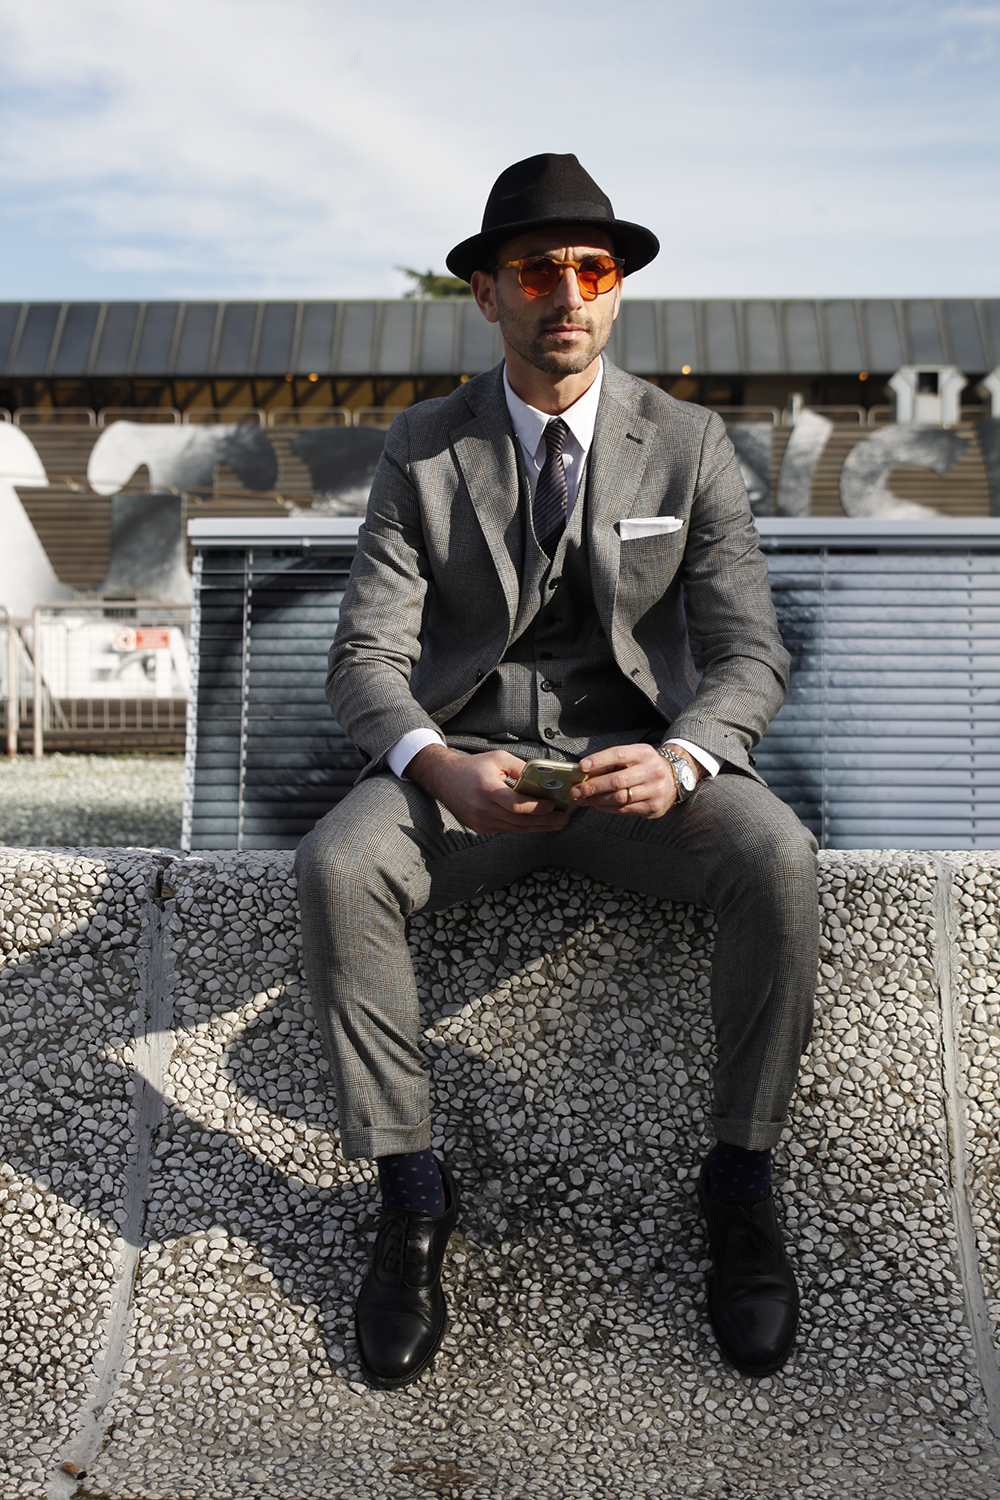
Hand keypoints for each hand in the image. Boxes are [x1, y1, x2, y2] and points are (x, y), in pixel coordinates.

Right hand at [406, 744, 570, 834]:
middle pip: (520, 821)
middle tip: (563, 819)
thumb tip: (545, 779)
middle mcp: (483, 809)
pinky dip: (523, 826)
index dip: (537, 808)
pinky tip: (537, 823)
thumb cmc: (473, 767)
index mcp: (487, 790)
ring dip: (537, 827)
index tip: (553, 805)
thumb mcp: (498, 758)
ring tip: (556, 823)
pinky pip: (506, 829)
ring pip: (515, 829)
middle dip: (545, 821)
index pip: (516, 805)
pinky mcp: (480, 828)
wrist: (444, 779)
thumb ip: (521, 768)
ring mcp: (481, 822)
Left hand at [572, 742, 701, 819]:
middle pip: (617, 780)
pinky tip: (597, 804)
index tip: (581, 766)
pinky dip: (607, 808)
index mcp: (644, 753)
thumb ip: (611, 763)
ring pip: (620, 798)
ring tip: (582, 799)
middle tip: (576, 791)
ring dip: (597, 800)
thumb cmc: (644, 766)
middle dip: (593, 786)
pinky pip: (624, 810)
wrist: (674, 779)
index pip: (618, 754)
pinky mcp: (653, 806)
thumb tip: (585, 774)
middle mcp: (651, 771)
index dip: (599, 760)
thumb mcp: (632, 757)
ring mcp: (654, 790)